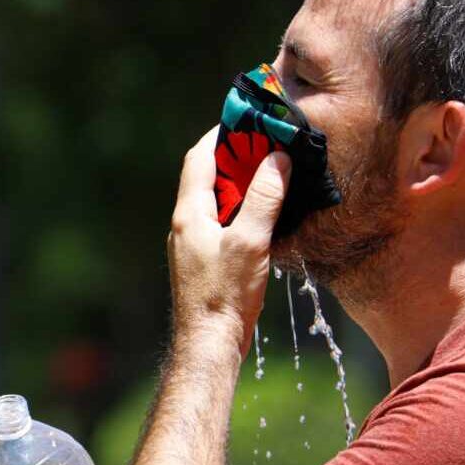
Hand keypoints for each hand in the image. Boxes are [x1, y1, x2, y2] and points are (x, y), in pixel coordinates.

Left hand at [168, 126, 291, 354]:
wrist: (209, 344)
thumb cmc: (224, 295)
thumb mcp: (250, 241)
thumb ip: (264, 198)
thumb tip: (279, 158)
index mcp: (189, 214)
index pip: (200, 157)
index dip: (222, 134)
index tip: (247, 120)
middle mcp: (185, 226)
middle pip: (208, 177)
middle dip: (236, 158)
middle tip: (269, 145)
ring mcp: (193, 246)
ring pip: (216, 202)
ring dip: (241, 186)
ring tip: (273, 176)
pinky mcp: (204, 263)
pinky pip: (222, 224)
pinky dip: (241, 211)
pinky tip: (265, 217)